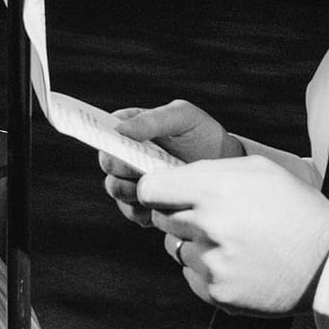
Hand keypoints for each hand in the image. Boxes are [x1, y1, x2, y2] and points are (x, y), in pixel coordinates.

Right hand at [97, 100, 240, 227]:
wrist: (225, 165)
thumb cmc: (202, 134)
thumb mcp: (183, 117)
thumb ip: (153, 120)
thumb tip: (120, 129)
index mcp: (131, 126)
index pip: (104, 131)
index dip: (103, 138)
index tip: (116, 147)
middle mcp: (126, 153)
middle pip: (107, 163)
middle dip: (123, 167)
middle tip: (144, 169)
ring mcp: (133, 179)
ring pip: (115, 189)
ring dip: (132, 190)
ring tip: (157, 187)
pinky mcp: (143, 203)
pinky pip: (132, 211)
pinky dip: (143, 210)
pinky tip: (164, 203)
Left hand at [139, 156, 328, 314]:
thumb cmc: (297, 210)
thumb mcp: (259, 170)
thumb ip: (210, 170)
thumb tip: (173, 176)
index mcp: (214, 190)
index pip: (150, 190)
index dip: (156, 190)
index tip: (165, 193)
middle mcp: (207, 226)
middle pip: (163, 218)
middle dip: (180, 214)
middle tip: (212, 216)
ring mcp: (211, 264)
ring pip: (177, 248)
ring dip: (196, 243)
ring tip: (233, 241)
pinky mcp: (218, 293)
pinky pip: (191, 275)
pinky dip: (207, 270)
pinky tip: (237, 262)